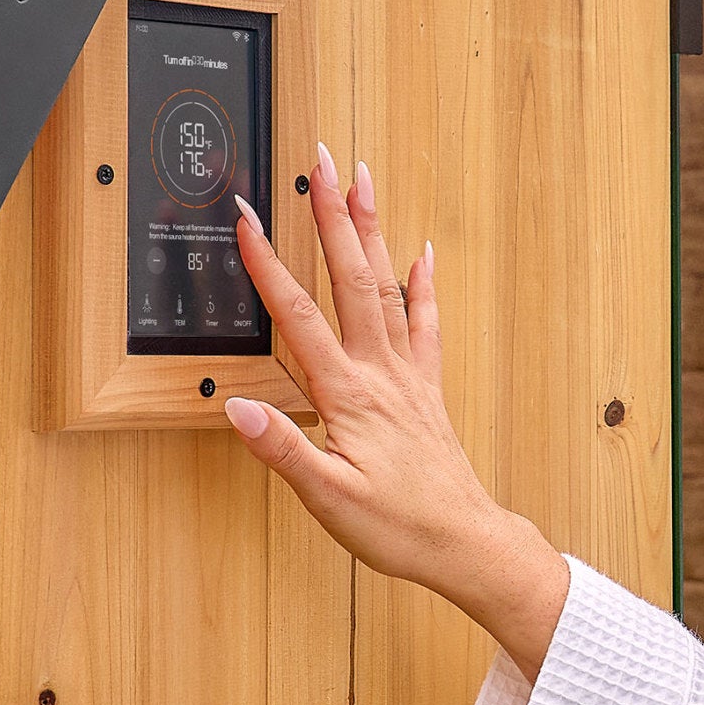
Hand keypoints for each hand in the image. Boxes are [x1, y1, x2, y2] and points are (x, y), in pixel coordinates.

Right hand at [223, 144, 569, 680]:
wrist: (465, 543)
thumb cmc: (399, 527)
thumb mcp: (328, 499)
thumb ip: (282, 449)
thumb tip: (238, 406)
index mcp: (349, 395)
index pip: (298, 318)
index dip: (268, 264)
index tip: (247, 216)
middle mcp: (381, 374)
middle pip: (352, 279)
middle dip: (334, 216)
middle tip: (322, 162)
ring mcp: (408, 377)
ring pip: (388, 288)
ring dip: (373, 232)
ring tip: (363, 181)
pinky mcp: (427, 390)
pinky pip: (427, 325)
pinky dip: (424, 284)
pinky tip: (423, 252)